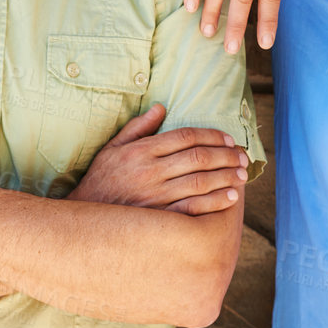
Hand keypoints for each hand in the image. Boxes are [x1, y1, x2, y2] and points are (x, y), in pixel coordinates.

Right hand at [68, 104, 248, 214]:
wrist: (85, 219)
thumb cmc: (101, 181)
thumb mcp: (112, 148)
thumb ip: (138, 127)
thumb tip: (161, 108)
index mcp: (141, 151)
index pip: (185, 137)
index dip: (211, 136)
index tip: (227, 139)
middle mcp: (150, 171)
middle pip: (198, 157)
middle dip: (226, 155)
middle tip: (242, 156)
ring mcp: (155, 196)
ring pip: (200, 181)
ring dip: (226, 176)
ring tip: (242, 174)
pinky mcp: (159, 218)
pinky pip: (193, 208)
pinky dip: (215, 202)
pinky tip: (230, 197)